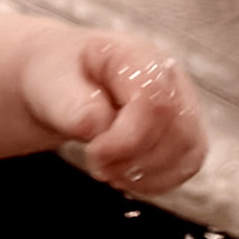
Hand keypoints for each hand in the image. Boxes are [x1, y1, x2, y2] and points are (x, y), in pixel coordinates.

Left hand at [23, 32, 207, 195]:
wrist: (56, 83)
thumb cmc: (54, 76)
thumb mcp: (49, 82)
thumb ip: (72, 105)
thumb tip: (98, 127)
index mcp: (137, 56)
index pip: (156, 102)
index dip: (129, 138)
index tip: (94, 152)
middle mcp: (169, 79)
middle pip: (180, 131)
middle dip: (137, 160)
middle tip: (98, 167)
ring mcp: (179, 106)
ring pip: (188, 152)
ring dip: (147, 174)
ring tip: (107, 172)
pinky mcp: (180, 133)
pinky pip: (186, 166)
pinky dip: (156, 182)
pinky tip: (124, 177)